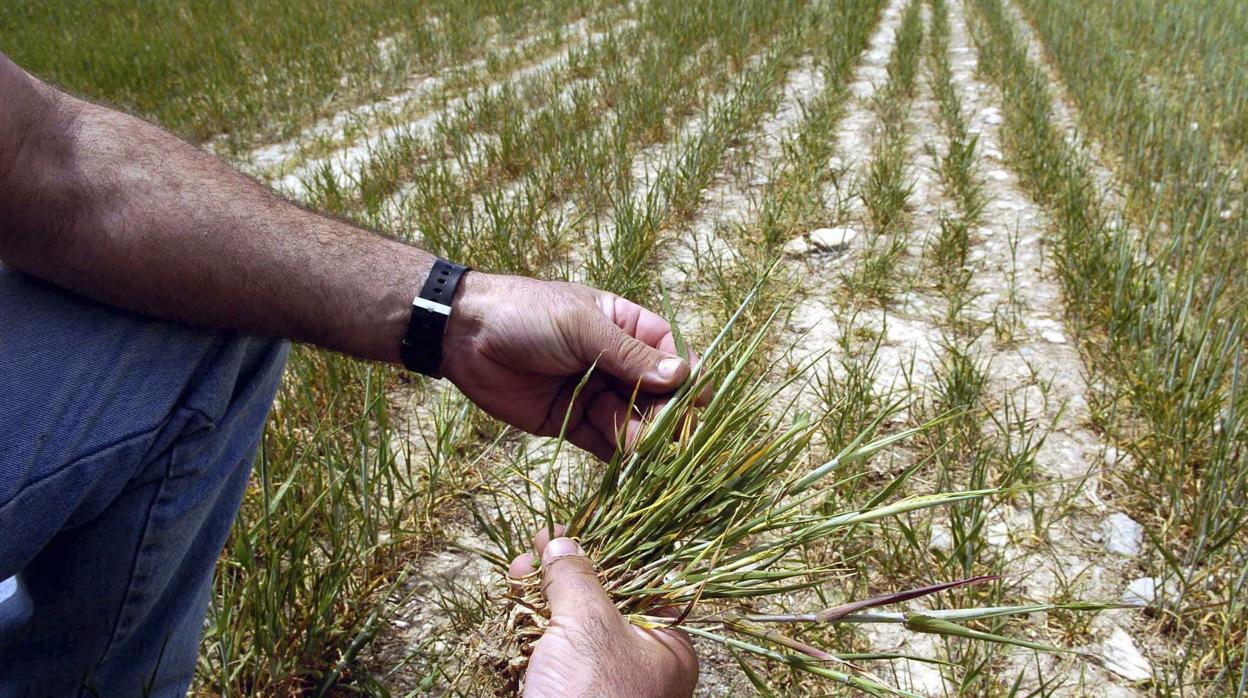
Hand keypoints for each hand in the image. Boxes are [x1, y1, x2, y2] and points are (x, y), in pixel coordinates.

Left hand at [441, 272, 704, 460]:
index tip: (698, 401)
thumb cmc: (527, 315)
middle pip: (656, 394)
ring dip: (643, 437)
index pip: (671, 354)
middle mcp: (616, 363)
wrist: (464, 335)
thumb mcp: (582, 327)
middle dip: (666, 415)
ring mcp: (594, 394)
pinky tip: (630, 465)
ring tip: (644, 447)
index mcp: (625, 328)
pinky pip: (603, 443)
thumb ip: (629, 355)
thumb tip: (680, 376)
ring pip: (632, 421)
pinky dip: (618, 457)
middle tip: (672, 435)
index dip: (687, 377)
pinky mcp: (571, 422)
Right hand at [509, 529, 698, 697]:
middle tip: (530, 553)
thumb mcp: (588, 627)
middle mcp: (639, 666)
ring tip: (516, 577)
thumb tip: (564, 545)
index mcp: (666, 648)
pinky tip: (513, 614)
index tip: (564, 530)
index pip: (637, 582)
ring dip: (541, 600)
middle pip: (600, 603)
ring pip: (571, 630)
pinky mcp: (566, 697)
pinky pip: (551, 658)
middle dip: (561, 574)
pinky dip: (531, 634)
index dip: (600, 551)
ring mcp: (601, 685)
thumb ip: (576, 580)